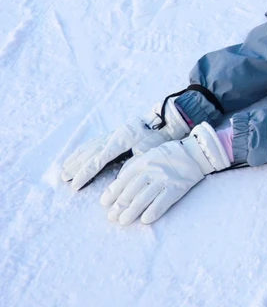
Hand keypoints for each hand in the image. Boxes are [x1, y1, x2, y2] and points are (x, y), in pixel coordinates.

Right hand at [62, 100, 188, 189]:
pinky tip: (77, 154)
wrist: (163, 121)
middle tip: (63, 178)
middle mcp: (111, 137)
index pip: (97, 161)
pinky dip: (83, 149)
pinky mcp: (113, 134)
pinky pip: (94, 143)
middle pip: (89, 154)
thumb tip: (119, 176)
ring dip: (76, 158)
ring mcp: (111, 135)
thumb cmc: (158, 138)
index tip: (74, 185)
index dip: (84, 174)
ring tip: (64, 168)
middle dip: (75, 167)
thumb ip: (132, 164)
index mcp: (119, 142)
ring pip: (89, 148)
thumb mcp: (148, 152)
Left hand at [101, 122, 229, 224]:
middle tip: (111, 217)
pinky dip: (152, 212)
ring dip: (131, 212)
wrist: (195, 153)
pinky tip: (145, 220)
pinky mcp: (176, 188)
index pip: (123, 179)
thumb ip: (135, 166)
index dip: (113, 192)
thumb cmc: (169, 155)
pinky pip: (162, 202)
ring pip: (143, 199)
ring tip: (123, 221)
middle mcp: (152, 170)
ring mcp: (164, 180)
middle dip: (119, 206)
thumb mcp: (149, 154)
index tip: (105, 203)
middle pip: (131, 191)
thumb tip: (118, 182)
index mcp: (143, 161)